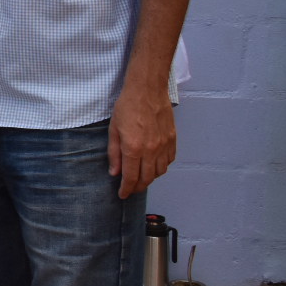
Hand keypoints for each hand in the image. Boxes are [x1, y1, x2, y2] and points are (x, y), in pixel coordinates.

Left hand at [108, 83, 175, 197]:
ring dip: (150, 178)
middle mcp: (151, 150)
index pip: (131, 177)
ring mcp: (164, 146)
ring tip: (141, 178)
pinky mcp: (172, 140)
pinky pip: (169, 161)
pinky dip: (161, 167)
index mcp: (133, 148)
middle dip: (138, 187)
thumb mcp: (113, 129)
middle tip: (130, 189)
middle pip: (147, 178)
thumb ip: (114, 153)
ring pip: (160, 172)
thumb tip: (115, 173)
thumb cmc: (127, 106)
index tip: (122, 195)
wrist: (147, 90)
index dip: (126, 189)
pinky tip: (154, 165)